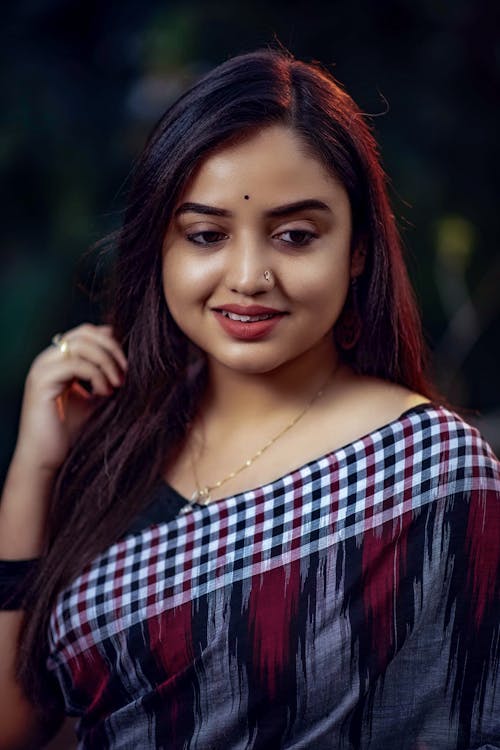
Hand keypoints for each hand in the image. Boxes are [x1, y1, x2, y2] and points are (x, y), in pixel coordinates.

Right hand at [14, 324, 127, 472]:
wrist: (47, 458)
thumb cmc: (71, 432)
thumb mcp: (95, 398)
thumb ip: (106, 376)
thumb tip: (128, 359)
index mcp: (59, 360)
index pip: (87, 332)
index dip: (111, 342)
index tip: (128, 365)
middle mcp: (48, 359)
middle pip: (85, 333)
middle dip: (112, 349)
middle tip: (127, 372)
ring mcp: (42, 368)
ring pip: (81, 345)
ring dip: (107, 362)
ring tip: (117, 384)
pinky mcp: (41, 381)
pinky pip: (76, 364)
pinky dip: (97, 376)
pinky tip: (104, 392)